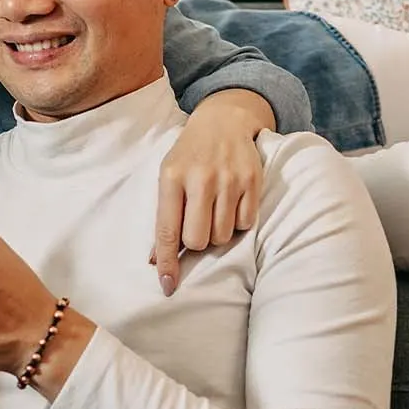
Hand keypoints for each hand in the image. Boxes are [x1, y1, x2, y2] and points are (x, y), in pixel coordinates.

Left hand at [149, 95, 267, 294]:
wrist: (224, 121)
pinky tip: (231, 204)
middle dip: (196, 243)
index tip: (167, 286)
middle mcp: (201, 178)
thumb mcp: (168, 176)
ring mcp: (230, 179)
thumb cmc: (190, 155)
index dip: (167, 262)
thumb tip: (156, 261)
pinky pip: (245, 224)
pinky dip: (237, 223)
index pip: (167, 230)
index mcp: (172, 177)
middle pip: (198, 240)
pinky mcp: (253, 181)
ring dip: (217, 233)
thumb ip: (164, 216)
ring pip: (222, 236)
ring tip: (214, 211)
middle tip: (196, 226)